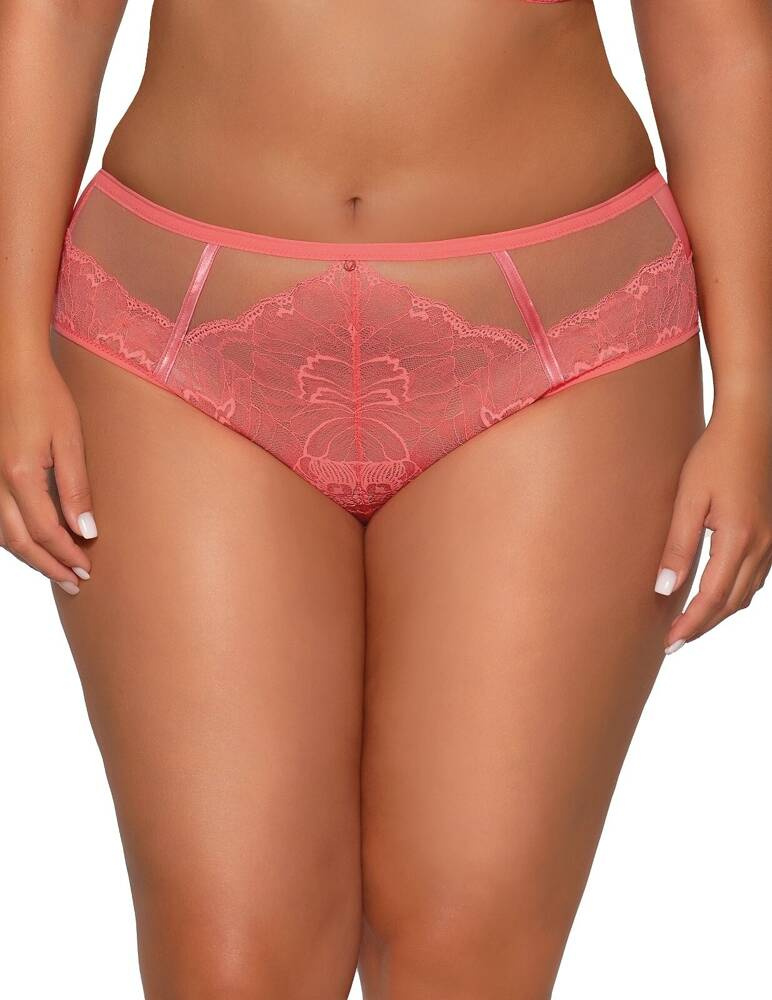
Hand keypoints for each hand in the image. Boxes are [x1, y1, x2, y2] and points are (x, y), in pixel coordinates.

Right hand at [0, 352, 95, 594]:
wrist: (10, 365)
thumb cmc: (44, 396)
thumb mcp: (69, 439)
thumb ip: (76, 487)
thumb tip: (86, 530)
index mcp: (20, 475)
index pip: (46, 532)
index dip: (67, 555)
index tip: (87, 569)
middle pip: (19, 541)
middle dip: (48, 566)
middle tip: (73, 583)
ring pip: (1, 534)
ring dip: (28, 556)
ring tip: (54, 570)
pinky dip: (11, 537)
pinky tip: (28, 543)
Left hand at [654, 408, 771, 652]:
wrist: (752, 426)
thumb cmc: (715, 455)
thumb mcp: (688, 499)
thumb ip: (678, 546)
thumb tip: (663, 588)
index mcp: (740, 539)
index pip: (712, 598)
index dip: (690, 624)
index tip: (669, 642)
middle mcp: (762, 546)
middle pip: (731, 603)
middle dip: (702, 626)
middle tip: (674, 642)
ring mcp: (771, 542)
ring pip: (746, 594)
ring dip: (718, 613)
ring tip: (689, 625)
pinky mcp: (771, 534)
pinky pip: (755, 578)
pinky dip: (734, 595)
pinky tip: (715, 597)